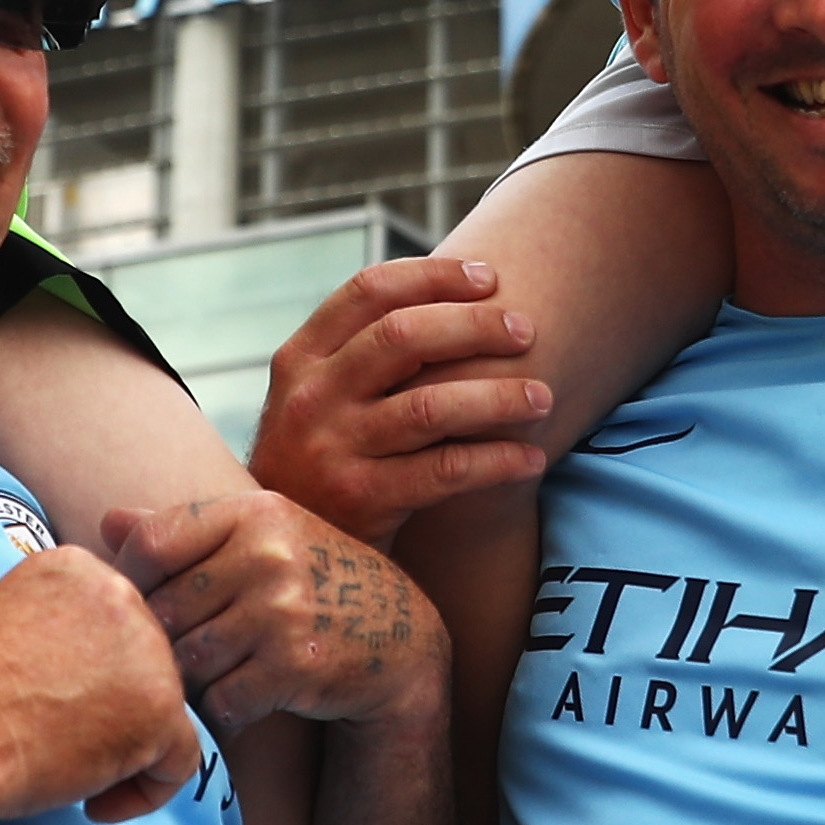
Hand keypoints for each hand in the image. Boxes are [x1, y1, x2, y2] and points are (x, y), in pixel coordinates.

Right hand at [0, 547, 198, 821]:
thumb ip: (49, 628)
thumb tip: (75, 664)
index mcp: (77, 568)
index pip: (112, 625)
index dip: (88, 675)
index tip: (49, 704)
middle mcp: (121, 595)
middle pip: (144, 664)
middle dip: (112, 711)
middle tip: (61, 743)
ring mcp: (147, 653)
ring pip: (162, 712)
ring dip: (123, 752)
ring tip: (68, 773)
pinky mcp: (161, 710)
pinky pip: (179, 762)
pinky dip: (144, 793)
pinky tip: (94, 804)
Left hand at [101, 491, 444, 734]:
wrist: (399, 635)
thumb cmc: (314, 582)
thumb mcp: (261, 537)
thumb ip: (184, 531)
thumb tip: (108, 521)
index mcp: (253, 513)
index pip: (151, 544)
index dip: (131, 580)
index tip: (144, 602)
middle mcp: (269, 554)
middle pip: (164, 610)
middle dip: (164, 640)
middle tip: (181, 652)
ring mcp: (284, 610)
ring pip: (188, 660)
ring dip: (192, 680)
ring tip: (213, 674)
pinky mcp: (296, 666)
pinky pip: (222, 700)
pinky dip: (224, 710)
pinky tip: (243, 698)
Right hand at [246, 257, 553, 544]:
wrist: (281, 548)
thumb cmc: (323, 459)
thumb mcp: (318, 399)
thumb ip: (361, 354)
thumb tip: (453, 294)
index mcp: (299, 359)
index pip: (369, 291)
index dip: (434, 276)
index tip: (489, 278)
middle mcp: (309, 397)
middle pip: (403, 336)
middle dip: (475, 327)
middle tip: (526, 332)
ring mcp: (331, 449)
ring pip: (430, 406)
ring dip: (498, 397)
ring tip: (543, 397)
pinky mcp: (360, 501)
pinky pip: (444, 470)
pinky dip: (496, 460)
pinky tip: (532, 458)